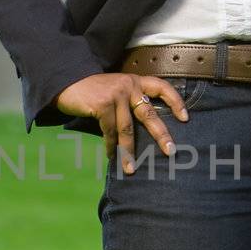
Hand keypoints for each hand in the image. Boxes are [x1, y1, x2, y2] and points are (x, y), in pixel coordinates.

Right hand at [54, 73, 190, 172]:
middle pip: (149, 113)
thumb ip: (129, 102)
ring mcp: (115, 94)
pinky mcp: (102, 105)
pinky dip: (111, 146)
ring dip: (129, 151)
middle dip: (161, 135)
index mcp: (135, 81)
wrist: (65, 81)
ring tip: (131, 168)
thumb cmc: (92, 90)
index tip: (185, 118)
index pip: (161, 87)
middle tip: (171, 151)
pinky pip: (110, 131)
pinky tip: (111, 156)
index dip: (175, 101)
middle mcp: (128, 85)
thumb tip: (145, 130)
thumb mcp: (115, 90)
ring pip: (127, 129)